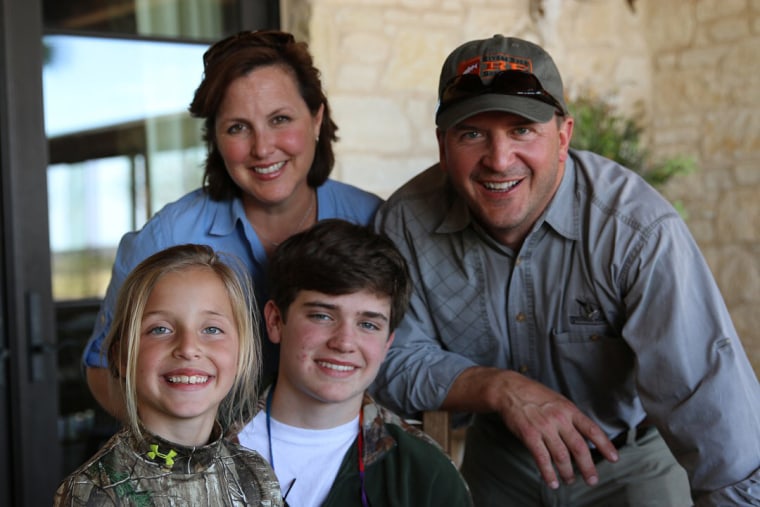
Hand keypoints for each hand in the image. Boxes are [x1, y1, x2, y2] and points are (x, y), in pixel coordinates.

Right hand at [495, 371, 617, 487]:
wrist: (509, 389)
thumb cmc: (534, 394)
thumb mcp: (558, 400)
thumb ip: (571, 416)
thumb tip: (584, 433)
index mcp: (569, 410)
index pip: (592, 430)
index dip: (605, 445)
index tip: (614, 458)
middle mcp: (559, 419)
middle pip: (579, 448)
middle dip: (588, 467)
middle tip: (592, 480)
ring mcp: (544, 427)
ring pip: (561, 456)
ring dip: (567, 472)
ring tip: (569, 480)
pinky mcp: (529, 435)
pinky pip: (541, 458)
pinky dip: (547, 473)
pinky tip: (551, 481)